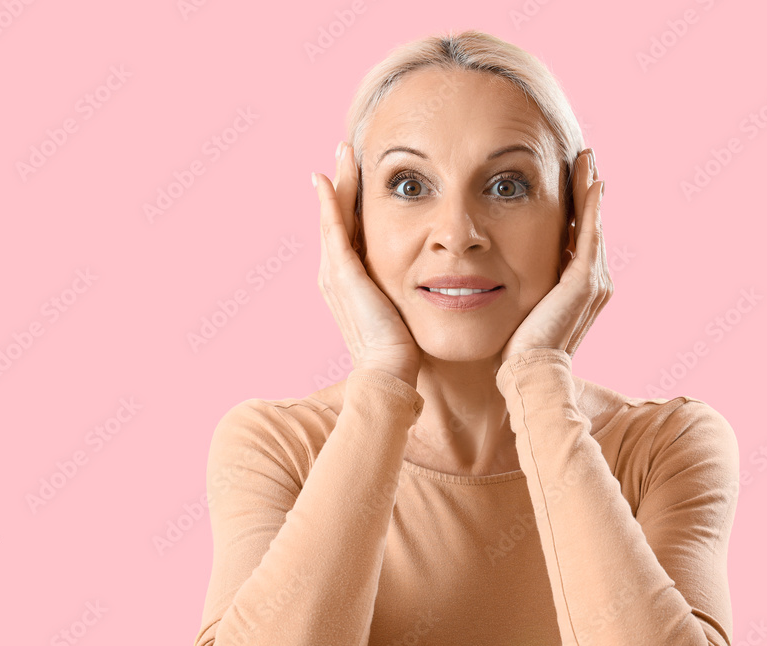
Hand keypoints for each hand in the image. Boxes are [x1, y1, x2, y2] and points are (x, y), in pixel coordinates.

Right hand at [313, 140, 421, 387]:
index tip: (360, 172)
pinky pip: (333, 232)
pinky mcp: (342, 276)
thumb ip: (411, 290)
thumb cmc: (404, 349)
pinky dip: (330, 205)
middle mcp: (335, 275)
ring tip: (342, 153)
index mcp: (349, 281)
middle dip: (342, 182)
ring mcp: (334, 274)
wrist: (390, 373)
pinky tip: (330, 180)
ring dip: (337, 182)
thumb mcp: (406, 310)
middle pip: (336, 216)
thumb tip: (436, 277)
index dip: (352, 200)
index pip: (350, 230)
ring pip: (332, 217)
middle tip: (345, 150)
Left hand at [499, 148, 611, 363]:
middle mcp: (594, 284)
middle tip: (584, 160)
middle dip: (586, 193)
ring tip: (586, 161)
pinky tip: (590, 182)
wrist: (528, 375)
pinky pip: (590, 235)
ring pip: (593, 225)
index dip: (574, 210)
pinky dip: (591, 208)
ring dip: (590, 191)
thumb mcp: (519, 310)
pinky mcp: (585, 282)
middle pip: (590, 227)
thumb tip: (493, 274)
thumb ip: (519, 290)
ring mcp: (593, 282)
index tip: (568, 181)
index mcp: (578, 289)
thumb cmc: (516, 351)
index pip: (577, 239)